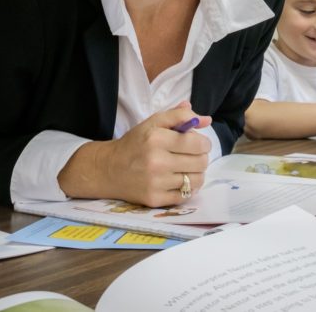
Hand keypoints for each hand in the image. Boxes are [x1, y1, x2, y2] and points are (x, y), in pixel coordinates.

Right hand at [98, 102, 212, 207]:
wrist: (108, 169)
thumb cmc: (135, 143)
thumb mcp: (153, 122)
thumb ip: (180, 115)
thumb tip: (207, 120)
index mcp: (156, 138)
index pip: (197, 143)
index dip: (204, 143)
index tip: (200, 144)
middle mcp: (156, 161)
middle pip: (200, 162)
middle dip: (201, 158)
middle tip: (192, 156)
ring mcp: (155, 182)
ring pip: (196, 180)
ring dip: (196, 174)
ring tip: (187, 168)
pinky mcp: (154, 199)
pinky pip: (185, 195)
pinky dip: (187, 188)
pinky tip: (179, 180)